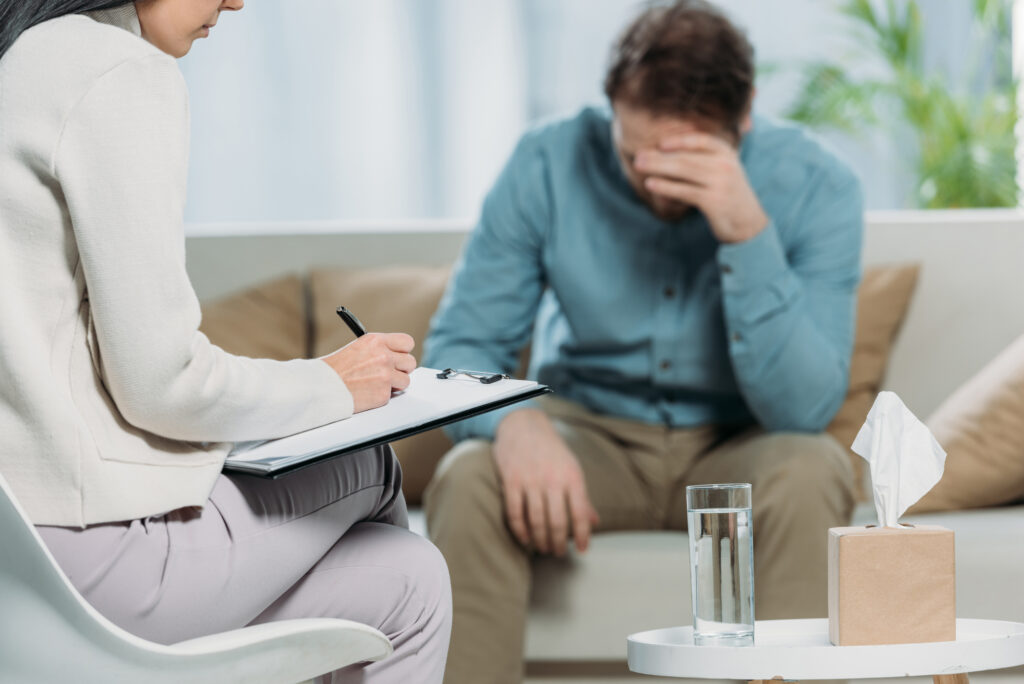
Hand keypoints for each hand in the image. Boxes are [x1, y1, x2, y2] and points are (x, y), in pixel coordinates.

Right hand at [322, 333, 415, 412]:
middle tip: (391, 372)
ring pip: (405, 381)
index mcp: (376, 341)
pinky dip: (382, 396)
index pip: (407, 342)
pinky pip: (392, 395)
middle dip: (401, 369)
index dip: (404, 351)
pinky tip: (368, 392)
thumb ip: (378, 350)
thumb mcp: (357, 348)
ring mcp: (385, 376)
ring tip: (376, 384)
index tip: (400, 356)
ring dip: (395, 384)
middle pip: (410, 362)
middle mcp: (383, 356)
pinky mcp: (383, 394)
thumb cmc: (335, 369)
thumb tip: (396, 356)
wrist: (321, 387)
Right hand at [493, 408, 598, 555]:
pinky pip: (515, 513)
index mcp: (572, 476)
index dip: (583, 534)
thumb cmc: (551, 450)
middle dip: (559, 542)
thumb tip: (594, 521)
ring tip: (543, 548)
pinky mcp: (511, 481)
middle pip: (558, 521)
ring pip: (536, 520)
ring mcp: (530, 480)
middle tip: (558, 552)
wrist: (523, 425)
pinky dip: (520, 530)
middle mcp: (552, 479)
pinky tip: (525, 539)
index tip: (582, 549)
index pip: (581, 512)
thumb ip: (582, 496)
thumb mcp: (571, 467)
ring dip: (540, 540)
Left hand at [635, 133, 767, 242]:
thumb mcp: (722, 173)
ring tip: (638, 166)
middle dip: (659, 155)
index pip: (701, 140)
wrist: (748, 224)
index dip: (679, 140)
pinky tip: (650, 184)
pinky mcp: (713, 201)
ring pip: (683, 170)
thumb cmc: (729, 197)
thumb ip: (703, 161)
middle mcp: (725, 165)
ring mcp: (720, 182)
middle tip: (638, 155)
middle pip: (686, 156)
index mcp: (727, 154)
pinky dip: (665, 186)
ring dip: (657, 167)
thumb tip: (667, 154)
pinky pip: (684, 190)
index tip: (660, 143)